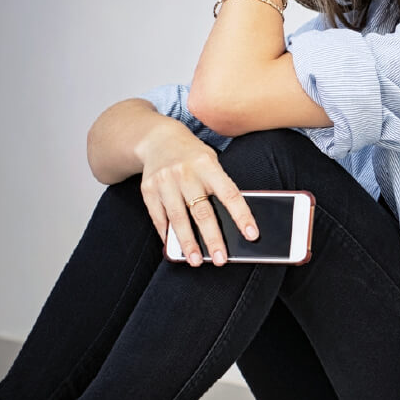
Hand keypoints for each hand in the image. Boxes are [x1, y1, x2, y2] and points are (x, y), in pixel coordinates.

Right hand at [137, 119, 258, 266]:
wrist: (158, 139)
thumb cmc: (192, 156)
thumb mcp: (210, 162)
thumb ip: (219, 187)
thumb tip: (233, 223)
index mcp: (207, 165)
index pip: (229, 194)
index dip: (242, 215)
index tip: (251, 235)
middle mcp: (185, 173)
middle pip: (201, 211)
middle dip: (212, 238)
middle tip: (220, 259)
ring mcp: (164, 181)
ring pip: (178, 218)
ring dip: (187, 242)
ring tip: (195, 260)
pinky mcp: (148, 189)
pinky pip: (158, 217)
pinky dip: (167, 234)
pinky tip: (175, 248)